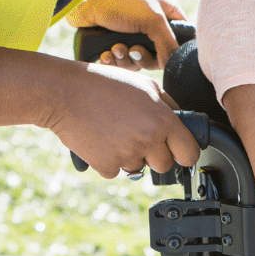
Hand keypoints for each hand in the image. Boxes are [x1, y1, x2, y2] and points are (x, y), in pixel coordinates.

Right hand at [42, 61, 200, 177]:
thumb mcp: (145, 85)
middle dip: (155, 155)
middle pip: (165, 165)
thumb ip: (168, 105)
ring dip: (130, 156)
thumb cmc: (105, 84)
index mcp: (163, 120)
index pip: (189, 153)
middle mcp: (148, 140)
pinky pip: (115, 171)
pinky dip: (109, 160)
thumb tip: (182, 122)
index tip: (177, 150)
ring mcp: (127, 155)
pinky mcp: (106, 166)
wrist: (65, 93)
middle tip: (139, 136)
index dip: (184, 152)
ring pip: (138, 168)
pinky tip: (101, 139)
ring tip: (115, 132)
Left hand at [66, 0, 186, 70]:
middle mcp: (151, 27)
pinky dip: (112, 60)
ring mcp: (132, 36)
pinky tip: (105, 53)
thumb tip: (171, 66)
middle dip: (142, 58)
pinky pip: (119, 63)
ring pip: (136, 63)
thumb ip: (168, 44)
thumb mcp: (154, 20)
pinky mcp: (113, 43)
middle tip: (133, 50)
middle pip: (157, 58)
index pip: (180, 42)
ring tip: (114, 48)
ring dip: (124, 59)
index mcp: (166, 16)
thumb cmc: (124, 3)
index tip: (161, 55)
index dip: (172, 52)